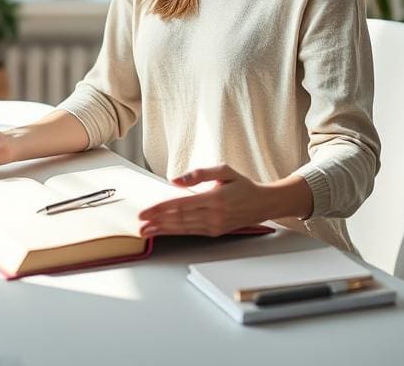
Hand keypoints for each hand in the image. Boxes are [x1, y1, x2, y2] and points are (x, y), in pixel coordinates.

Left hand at [136, 165, 311, 237]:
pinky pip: (191, 232)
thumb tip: (175, 181)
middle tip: (140, 224)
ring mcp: (215, 225)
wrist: (263, 203)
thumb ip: (199, 173)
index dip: (161, 209)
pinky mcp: (216, 232)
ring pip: (183, 228)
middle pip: (179, 219)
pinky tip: (164, 231)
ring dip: (163, 230)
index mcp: (215, 198)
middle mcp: (214, 214)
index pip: (181, 205)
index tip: (145, 212)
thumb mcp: (224, 170)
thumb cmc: (243, 185)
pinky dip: (175, 232)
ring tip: (146, 231)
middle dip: (157, 222)